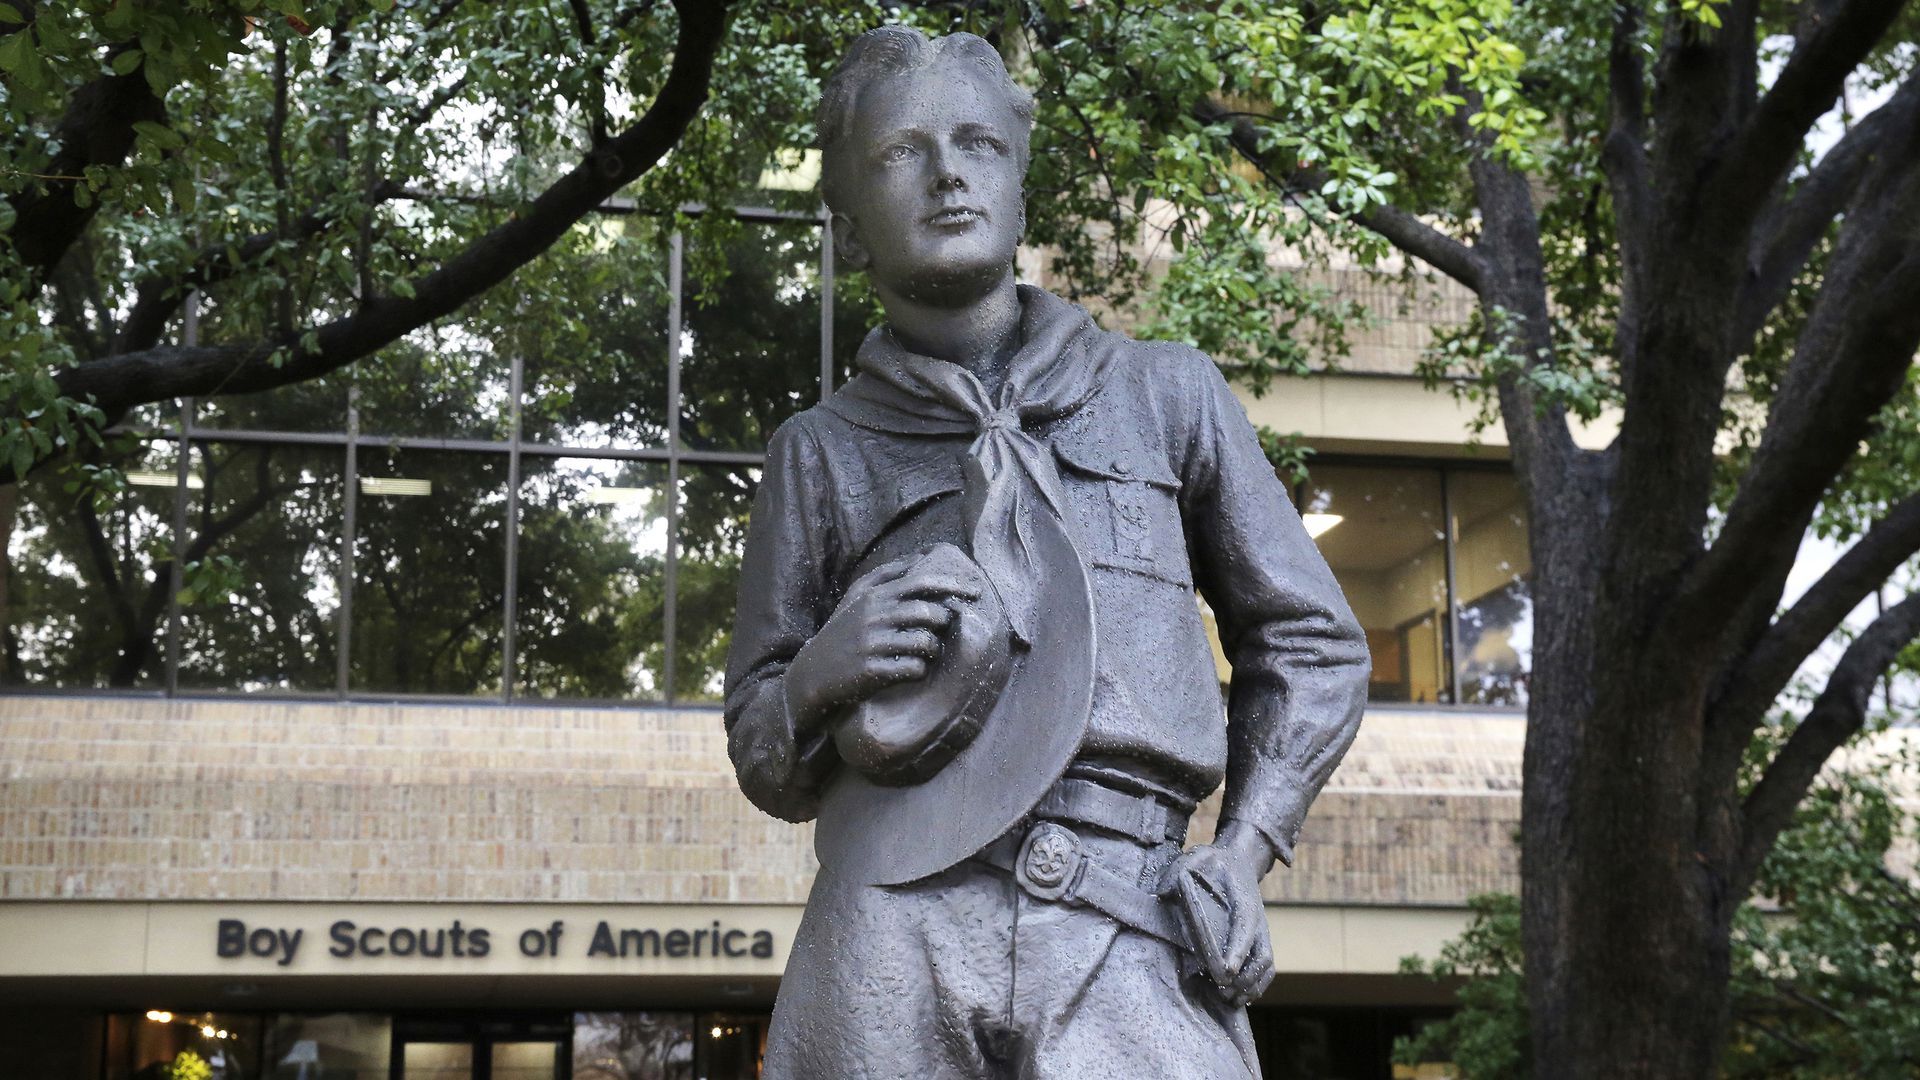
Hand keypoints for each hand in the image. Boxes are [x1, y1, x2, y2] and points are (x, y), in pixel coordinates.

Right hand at [786, 545, 983, 732]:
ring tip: (922, 652)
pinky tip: (909, 670)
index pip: (921, 581)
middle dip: (942, 623)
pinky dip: (919, 670)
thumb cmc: (842, 632)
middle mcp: (874, 616)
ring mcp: (873, 644)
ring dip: (932, 649)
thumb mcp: (857, 597)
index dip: (953, 584)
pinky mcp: (872, 671)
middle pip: (929, 613)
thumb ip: (887, 574)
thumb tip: (923, 556)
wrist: (812, 673)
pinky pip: (915, 669)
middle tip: (938, 631)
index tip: (976, 591)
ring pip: (926, 642)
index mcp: (874, 595)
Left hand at [1163, 820, 1276, 1005]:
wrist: (1238, 861)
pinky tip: (1240, 997)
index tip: (1226, 971)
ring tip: (1230, 999)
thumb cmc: (1213, 862)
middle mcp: (1257, 920)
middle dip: (1244, 977)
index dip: (1237, 951)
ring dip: (1251, 985)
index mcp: (1243, 901)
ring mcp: (1261, 932)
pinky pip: (1267, 968)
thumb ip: (1180, 873)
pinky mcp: (1260, 941)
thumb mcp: (1196, 858)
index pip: (1244, 928)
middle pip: (1260, 954)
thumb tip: (1163, 893)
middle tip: (1222, 991)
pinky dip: (1258, 985)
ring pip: (1266, 964)